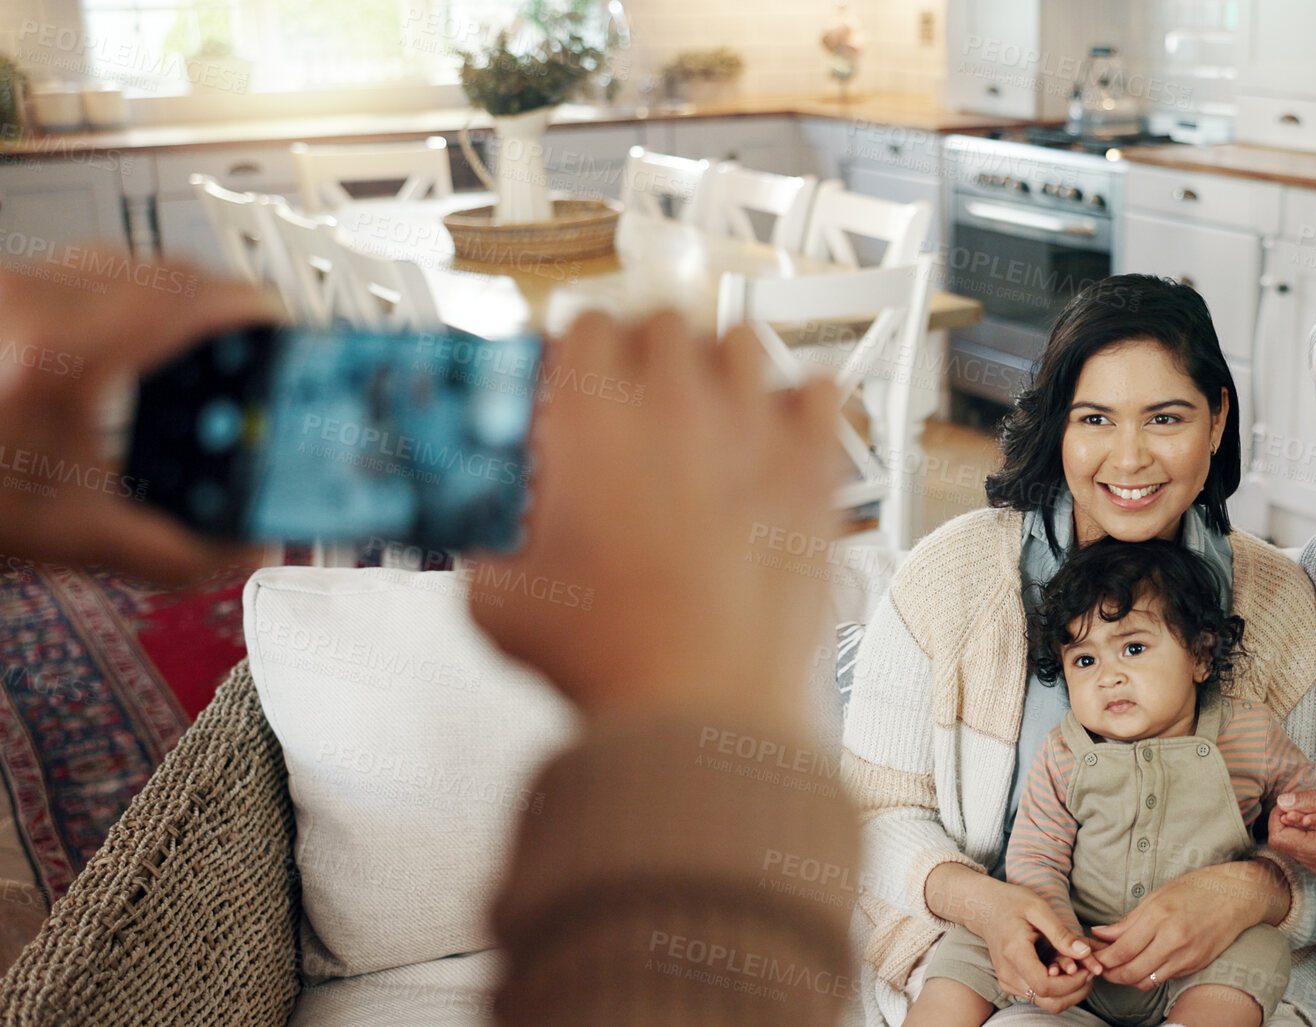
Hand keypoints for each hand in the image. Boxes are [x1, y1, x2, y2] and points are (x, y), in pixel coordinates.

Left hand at [0, 256, 272, 583]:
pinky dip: (110, 311)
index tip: (286, 328)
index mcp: (60, 352)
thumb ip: (165, 550)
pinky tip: (113, 364)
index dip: (254, 308)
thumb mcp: (59, 535)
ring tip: (184, 358)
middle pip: (155, 267)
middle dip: (213, 309)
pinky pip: (68, 281)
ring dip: (158, 305)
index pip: (189, 293)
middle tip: (246, 350)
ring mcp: (3, 292)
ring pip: (109, 266)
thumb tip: (238, 550)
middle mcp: (27, 301)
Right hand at [466, 310, 842, 721]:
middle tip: (641, 391)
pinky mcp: (812, 466)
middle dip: (646, 349)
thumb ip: (486, 544)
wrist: (698, 707)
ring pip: (742, 339)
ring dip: (722, 361)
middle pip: (662, 321)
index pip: (583, 325)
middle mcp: (673, 405)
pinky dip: (802, 400)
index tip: (579, 373)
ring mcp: (751, 428)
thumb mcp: (500, 598)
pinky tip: (786, 429)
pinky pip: (819, 388)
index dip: (578, 349)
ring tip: (713, 401)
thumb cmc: (610, 657)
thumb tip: (484, 537)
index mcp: (589, 418)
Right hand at [947, 872, 1098, 1013]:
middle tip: (1091, 969)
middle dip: (1077, 990)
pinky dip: (1059, 989)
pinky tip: (1066, 969)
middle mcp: (1009, 975)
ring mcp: (1009, 983)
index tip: (1088, 967)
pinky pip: (1040, 996)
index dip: (1073, 983)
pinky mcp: (1012, 985)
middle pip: (1050, 1002)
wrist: (985, 909)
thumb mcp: (1038, 909)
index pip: (1046, 986)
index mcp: (1014, 954)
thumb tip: (1084, 953)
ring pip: (1047, 1003)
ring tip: (1082, 968)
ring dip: (1070, 991)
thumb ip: (1061, 934)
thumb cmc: (1012, 903)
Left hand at [1088, 859, 1282, 990]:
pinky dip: (1148, 977)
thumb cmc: (1196, 889)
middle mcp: (1172, 939)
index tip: (1092, 956)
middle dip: (1110, 974)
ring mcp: (1186, 955)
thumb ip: (1128, 921)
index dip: (1101, 958)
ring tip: (1119, 967)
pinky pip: (1163, 979)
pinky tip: (1142, 965)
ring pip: (1145, 981)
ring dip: (1128, 978)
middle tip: (1100, 967)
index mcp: (1158, 917)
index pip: (1120, 950)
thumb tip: (1100, 934)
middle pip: (1129, 971)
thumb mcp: (1157, 896)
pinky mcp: (1195, 965)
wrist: (1237, 896)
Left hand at [1269, 761, 1315, 881]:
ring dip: (1306, 826)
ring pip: (1299, 846)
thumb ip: (1310, 800)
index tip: (1292, 802)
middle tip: (1315, 804)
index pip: (1278, 838)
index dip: (1279, 816)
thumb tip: (1282, 801)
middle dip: (1295, 819)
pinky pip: (1313, 852)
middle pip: (1287, 843)